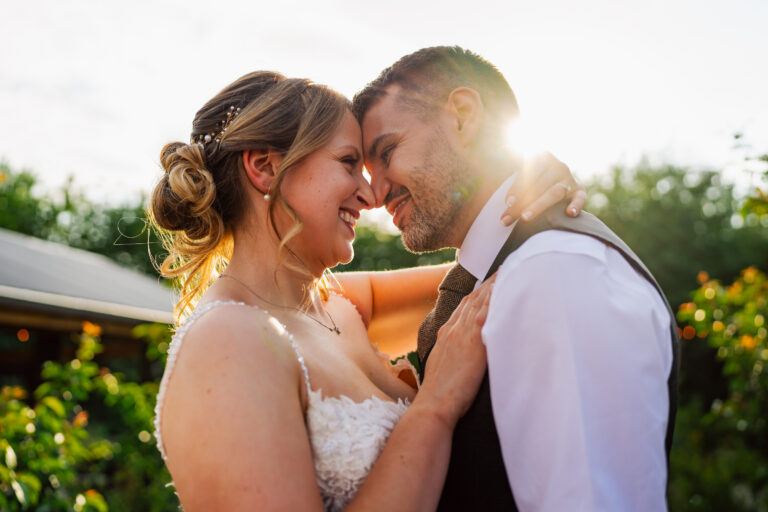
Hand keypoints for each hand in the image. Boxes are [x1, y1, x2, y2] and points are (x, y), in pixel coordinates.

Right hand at [419, 275, 495, 426]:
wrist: (433, 405)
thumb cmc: (440, 395)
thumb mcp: (443, 367)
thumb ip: (454, 355)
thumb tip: (463, 356)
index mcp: (446, 334)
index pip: (463, 306)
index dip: (477, 292)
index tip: (488, 282)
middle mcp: (453, 329)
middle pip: (473, 298)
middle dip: (489, 282)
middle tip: (505, 267)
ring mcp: (462, 333)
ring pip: (481, 301)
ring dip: (495, 284)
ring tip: (511, 270)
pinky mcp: (473, 341)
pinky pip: (487, 313)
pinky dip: (496, 298)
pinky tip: (508, 288)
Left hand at [500, 152, 586, 225]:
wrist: (553, 178)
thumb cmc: (529, 177)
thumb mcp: (519, 167)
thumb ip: (507, 161)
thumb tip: (490, 152)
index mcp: (541, 156)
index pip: (528, 172)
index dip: (517, 188)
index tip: (506, 203)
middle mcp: (557, 165)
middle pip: (538, 185)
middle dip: (521, 203)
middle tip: (506, 219)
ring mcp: (569, 177)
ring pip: (554, 192)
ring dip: (538, 206)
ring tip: (525, 218)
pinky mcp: (579, 190)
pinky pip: (581, 197)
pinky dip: (577, 204)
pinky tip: (569, 213)